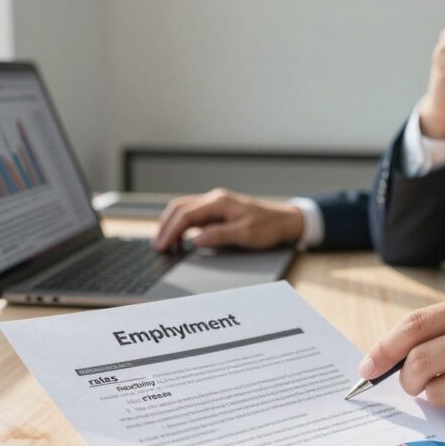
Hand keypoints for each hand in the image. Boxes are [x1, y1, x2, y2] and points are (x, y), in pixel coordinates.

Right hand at [153, 188, 304, 250]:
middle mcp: (214, 199)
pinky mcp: (218, 210)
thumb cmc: (269, 227)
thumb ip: (219, 236)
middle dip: (165, 226)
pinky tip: (181, 238)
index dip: (171, 231)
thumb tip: (195, 240)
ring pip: (183, 208)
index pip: (186, 215)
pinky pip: (192, 213)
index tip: (162, 246)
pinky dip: (181, 224)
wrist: (285, 221)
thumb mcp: (246, 234)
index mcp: (219, 202)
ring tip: (166, 244)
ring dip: (171, 224)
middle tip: (158, 246)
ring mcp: (215, 203)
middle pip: (179, 207)